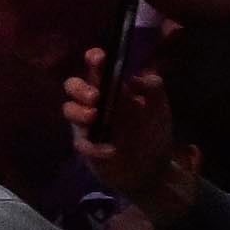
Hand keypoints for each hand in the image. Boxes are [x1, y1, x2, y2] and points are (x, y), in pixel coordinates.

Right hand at [70, 53, 198, 228]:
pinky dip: (93, 146)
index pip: (97, 68)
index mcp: (111, 89)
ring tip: (94, 118)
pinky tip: (111, 151)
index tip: (99, 58)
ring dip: (79, 112)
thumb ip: (153, 88)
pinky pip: (81, 143)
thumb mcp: (160, 109)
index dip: (94, 59)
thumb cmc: (153, 134)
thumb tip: (135, 77)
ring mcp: (88, 125)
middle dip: (80, 88)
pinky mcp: (87, 147)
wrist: (153, 170)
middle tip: (96, 97)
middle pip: (73, 86)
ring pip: (69, 110)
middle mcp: (95, 103)